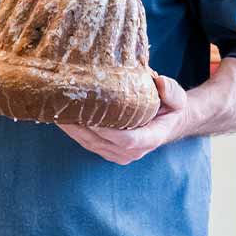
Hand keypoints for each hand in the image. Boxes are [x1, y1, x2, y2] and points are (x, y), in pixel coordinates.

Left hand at [59, 73, 189, 164]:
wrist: (168, 123)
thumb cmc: (171, 108)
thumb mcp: (178, 98)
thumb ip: (172, 91)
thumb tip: (159, 81)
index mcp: (150, 138)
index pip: (126, 139)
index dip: (107, 130)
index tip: (90, 116)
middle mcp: (132, 152)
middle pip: (101, 142)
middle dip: (80, 127)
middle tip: (63, 107)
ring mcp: (119, 154)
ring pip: (90, 144)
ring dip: (72, 129)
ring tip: (56, 110)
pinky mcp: (108, 151)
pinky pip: (88, 143)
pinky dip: (74, 131)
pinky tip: (62, 117)